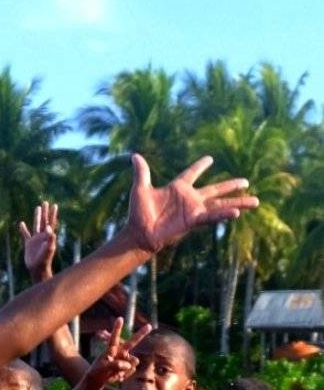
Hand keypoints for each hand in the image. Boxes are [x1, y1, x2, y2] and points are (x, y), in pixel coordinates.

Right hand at [19, 201, 57, 282]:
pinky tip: (21, 223)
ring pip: (36, 225)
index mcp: (48, 236)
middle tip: (45, 202)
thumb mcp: (49, 248)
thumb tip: (48, 228)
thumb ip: (50, 238)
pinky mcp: (29, 244)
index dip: (53, 214)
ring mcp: (36, 239)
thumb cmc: (45, 259)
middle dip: (45, 212)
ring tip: (37, 208)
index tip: (54, 205)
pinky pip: (25, 234)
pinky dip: (23, 229)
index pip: (51, 222)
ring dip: (37, 217)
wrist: (38, 268)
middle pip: (44, 221)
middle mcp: (42, 236)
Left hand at [91, 318, 147, 385]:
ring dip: (126, 368)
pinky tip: (118, 376)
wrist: (101, 378)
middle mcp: (121, 351)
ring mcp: (126, 358)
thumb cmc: (98, 370)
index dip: (117, 328)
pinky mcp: (129, 366)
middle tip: (149, 325)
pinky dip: (126, 374)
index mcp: (112, 348)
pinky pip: (132, 369)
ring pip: (134, 361)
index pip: (114, 336)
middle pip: (133, 341)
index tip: (120, 318)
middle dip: (141, 333)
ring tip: (115, 372)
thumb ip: (114, 365)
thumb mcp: (103, 367)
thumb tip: (127, 365)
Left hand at [126, 154, 257, 252]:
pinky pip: (212, 216)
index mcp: (178, 188)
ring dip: (237, 202)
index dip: (200, 166)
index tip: (210, 159)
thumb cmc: (138, 213)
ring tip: (255, 201)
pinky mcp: (193, 220)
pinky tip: (236, 212)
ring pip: (220, 203)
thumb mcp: (141, 189)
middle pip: (215, 189)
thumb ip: (142, 172)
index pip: (192, 173)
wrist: (138, 233)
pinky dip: (223, 213)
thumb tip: (135, 155)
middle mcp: (189, 198)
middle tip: (246, 181)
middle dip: (231, 185)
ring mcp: (193, 210)